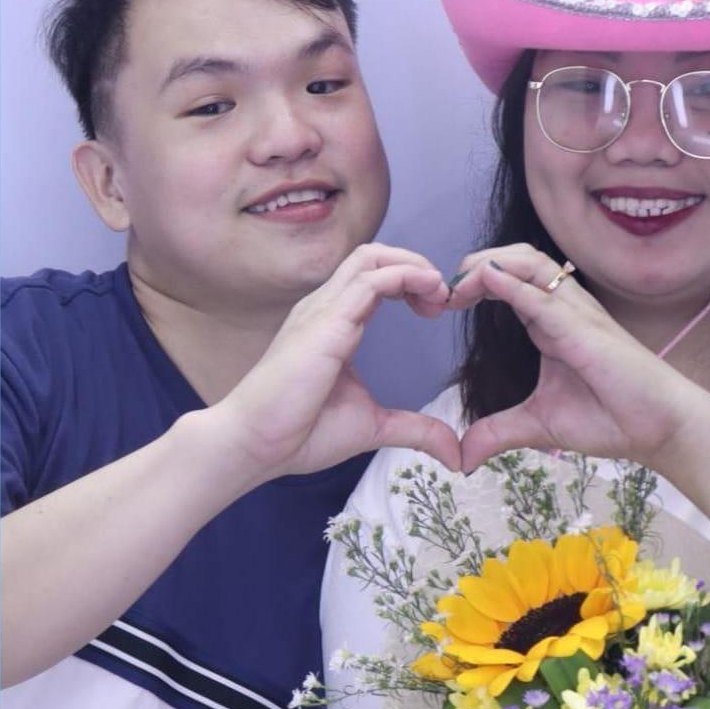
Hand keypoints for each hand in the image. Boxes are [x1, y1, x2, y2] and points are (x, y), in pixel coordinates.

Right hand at [213, 243, 461, 486]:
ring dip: (414, 266)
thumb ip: (415, 430)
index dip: (411, 283)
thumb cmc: (300, 432)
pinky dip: (405, 276)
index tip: (436, 310)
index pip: (374, 278)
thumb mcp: (374, 427)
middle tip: (442, 298)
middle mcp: (326, 307)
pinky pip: (370, 280)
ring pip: (371, 258)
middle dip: (416, 266)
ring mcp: (323, 310)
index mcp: (334, 323)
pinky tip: (428, 293)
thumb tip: (454, 452)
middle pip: (374, 256)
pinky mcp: (326, 321)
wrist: (255, 444)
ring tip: (438, 293)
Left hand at [447, 244, 709, 474]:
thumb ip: (498, 433)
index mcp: (549, 322)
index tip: (440, 304)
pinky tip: (487, 282)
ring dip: (488, 265)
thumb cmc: (612, 419)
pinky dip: (513, 286)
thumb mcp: (538, 426)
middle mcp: (563, 308)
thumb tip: (461, 458)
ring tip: (458, 287)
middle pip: (515, 258)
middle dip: (474, 264)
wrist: (660, 430)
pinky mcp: (586, 332)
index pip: (507, 279)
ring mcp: (576, 315)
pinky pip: (544, 299)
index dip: (472, 281)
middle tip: (442, 293)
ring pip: (529, 264)